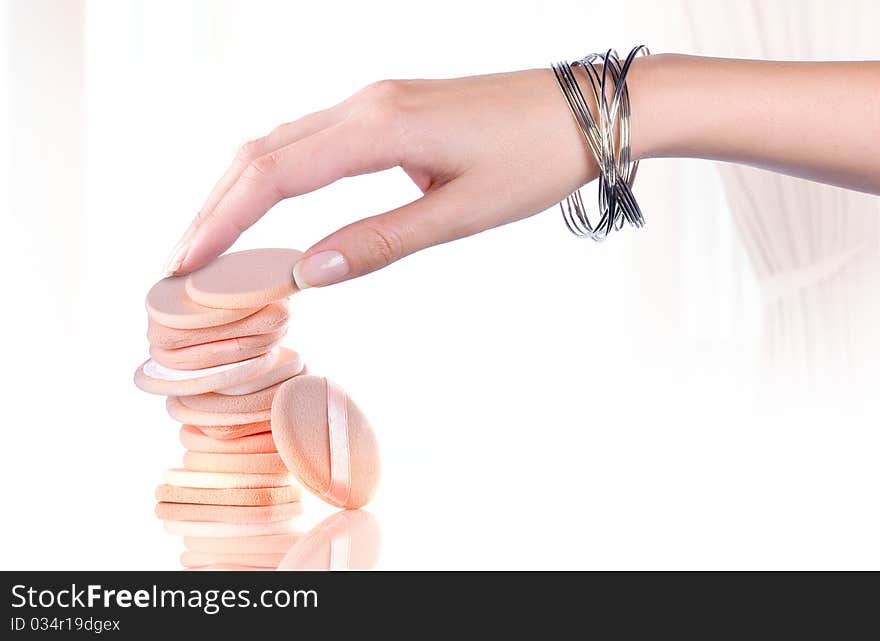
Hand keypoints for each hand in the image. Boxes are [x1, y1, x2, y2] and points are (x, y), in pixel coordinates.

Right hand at [164, 69, 607, 286]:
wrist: (587, 111)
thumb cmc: (535, 159)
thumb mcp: (459, 212)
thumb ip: (379, 241)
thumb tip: (307, 274)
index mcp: (379, 127)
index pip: (274, 174)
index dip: (223, 220)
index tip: (186, 263)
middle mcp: (365, 105)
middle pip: (262, 151)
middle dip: (215, 206)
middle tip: (182, 259)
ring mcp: (376, 102)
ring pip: (283, 140)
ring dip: (240, 188)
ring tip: (211, 238)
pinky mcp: (391, 110)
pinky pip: (314, 138)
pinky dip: (278, 173)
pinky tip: (268, 202)